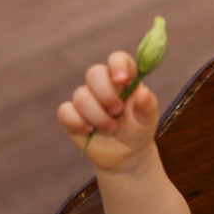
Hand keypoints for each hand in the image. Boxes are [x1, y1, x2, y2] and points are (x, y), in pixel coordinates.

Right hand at [57, 51, 159, 170]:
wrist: (125, 154)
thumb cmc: (137, 130)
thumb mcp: (147, 120)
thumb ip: (147, 106)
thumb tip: (143, 92)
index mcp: (123, 79)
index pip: (118, 59)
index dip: (118, 65)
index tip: (122, 79)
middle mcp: (102, 85)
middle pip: (94, 73)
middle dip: (106, 95)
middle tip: (117, 112)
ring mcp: (85, 99)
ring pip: (81, 96)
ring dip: (97, 116)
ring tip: (111, 129)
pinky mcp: (71, 115)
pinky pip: (65, 112)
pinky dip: (77, 122)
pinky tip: (89, 131)